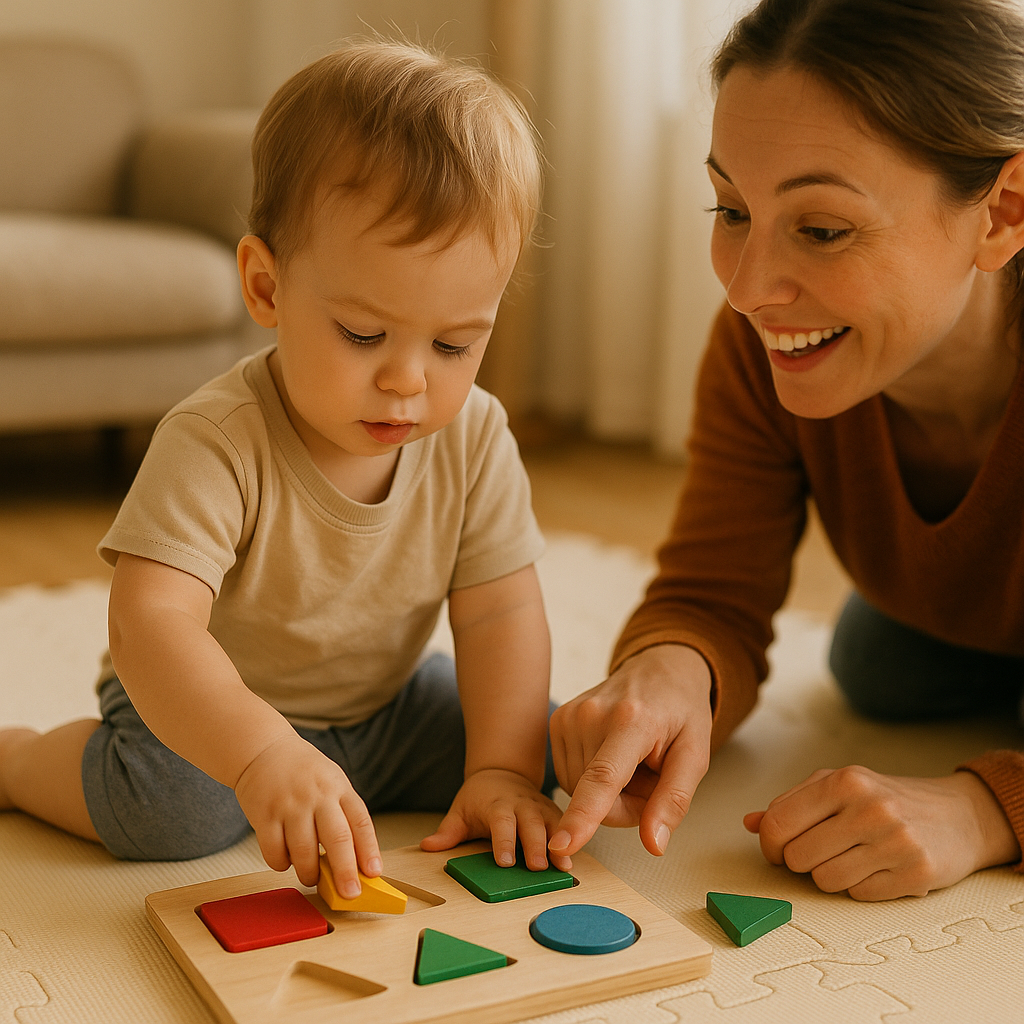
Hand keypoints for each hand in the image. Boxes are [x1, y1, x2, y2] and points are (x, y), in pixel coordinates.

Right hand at [233, 734, 380, 893]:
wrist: (263, 748)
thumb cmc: (304, 772)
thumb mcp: (331, 782)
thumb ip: (342, 815)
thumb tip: (354, 861)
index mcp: (339, 788)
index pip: (360, 822)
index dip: (369, 850)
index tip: (374, 873)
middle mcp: (317, 795)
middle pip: (336, 839)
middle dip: (345, 871)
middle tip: (350, 894)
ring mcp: (290, 804)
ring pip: (303, 852)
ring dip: (308, 873)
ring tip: (310, 877)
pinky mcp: (264, 814)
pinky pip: (274, 851)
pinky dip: (281, 864)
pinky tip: (284, 859)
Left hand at [420, 768, 571, 871]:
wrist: (503, 773)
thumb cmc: (480, 797)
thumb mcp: (460, 811)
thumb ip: (448, 831)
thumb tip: (428, 846)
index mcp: (497, 804)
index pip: (501, 823)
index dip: (504, 841)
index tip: (505, 862)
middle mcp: (522, 805)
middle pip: (531, 824)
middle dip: (535, 846)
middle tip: (538, 868)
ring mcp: (540, 808)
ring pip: (552, 825)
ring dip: (558, 845)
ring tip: (564, 866)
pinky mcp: (553, 814)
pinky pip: (564, 827)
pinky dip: (570, 842)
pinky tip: (572, 862)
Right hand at [548, 644, 713, 858]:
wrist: (659, 667)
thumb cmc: (681, 711)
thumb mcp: (696, 755)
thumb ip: (674, 800)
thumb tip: (654, 844)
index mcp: (631, 721)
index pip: (602, 778)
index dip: (583, 816)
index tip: (561, 845)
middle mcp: (591, 715)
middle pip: (595, 797)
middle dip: (625, 805)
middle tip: (651, 778)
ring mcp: (569, 715)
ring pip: (578, 790)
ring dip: (608, 793)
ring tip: (633, 763)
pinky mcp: (557, 720)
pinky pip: (569, 776)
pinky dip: (591, 779)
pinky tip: (612, 757)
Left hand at [744, 765, 1021, 899]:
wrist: (957, 814)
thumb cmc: (886, 798)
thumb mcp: (837, 787)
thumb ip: (792, 803)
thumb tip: (750, 823)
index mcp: (843, 780)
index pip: (779, 822)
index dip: (769, 843)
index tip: (776, 848)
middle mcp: (869, 808)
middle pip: (798, 857)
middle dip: (799, 860)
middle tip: (818, 851)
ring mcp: (895, 841)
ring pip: (824, 880)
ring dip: (828, 875)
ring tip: (849, 857)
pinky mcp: (916, 873)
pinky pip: (858, 895)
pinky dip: (859, 886)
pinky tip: (875, 868)